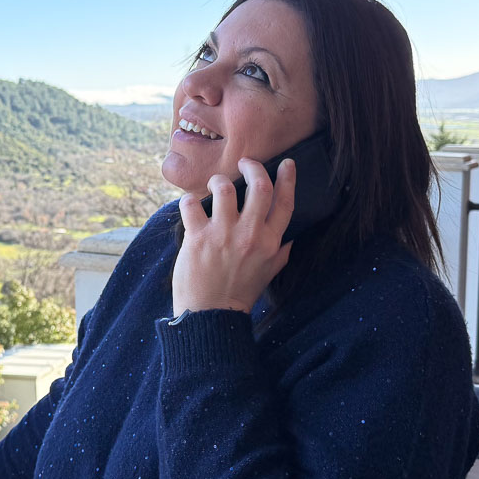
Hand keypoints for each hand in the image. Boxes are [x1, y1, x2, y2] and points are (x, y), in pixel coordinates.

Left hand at [172, 158, 295, 314]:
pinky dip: (188, 200)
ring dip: (218, 180)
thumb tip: (291, 236)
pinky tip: (190, 206)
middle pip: (259, 186)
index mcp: (271, 243)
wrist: (211, 316)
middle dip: (253, 167)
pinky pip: (191, 204)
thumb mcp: (269, 272)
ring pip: (224, 187)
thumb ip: (281, 252)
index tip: (286, 163)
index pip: (285, 203)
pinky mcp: (198, 238)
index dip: (288, 179)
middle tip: (244, 163)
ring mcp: (223, 235)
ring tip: (214, 184)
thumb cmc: (240, 293)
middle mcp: (250, 235)